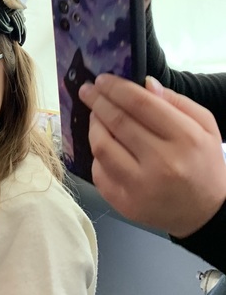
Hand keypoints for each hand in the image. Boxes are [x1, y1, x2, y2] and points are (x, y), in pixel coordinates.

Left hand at [78, 74, 225, 237]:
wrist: (205, 214)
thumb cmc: (204, 166)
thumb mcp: (205, 127)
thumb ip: (176, 102)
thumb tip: (145, 84)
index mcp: (185, 139)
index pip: (140, 104)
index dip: (116, 88)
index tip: (102, 79)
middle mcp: (162, 163)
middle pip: (117, 122)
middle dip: (98, 101)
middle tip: (88, 90)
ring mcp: (140, 186)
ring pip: (102, 146)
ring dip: (94, 125)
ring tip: (95, 115)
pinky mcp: (125, 204)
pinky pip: (99, 172)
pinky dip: (97, 154)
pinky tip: (103, 144)